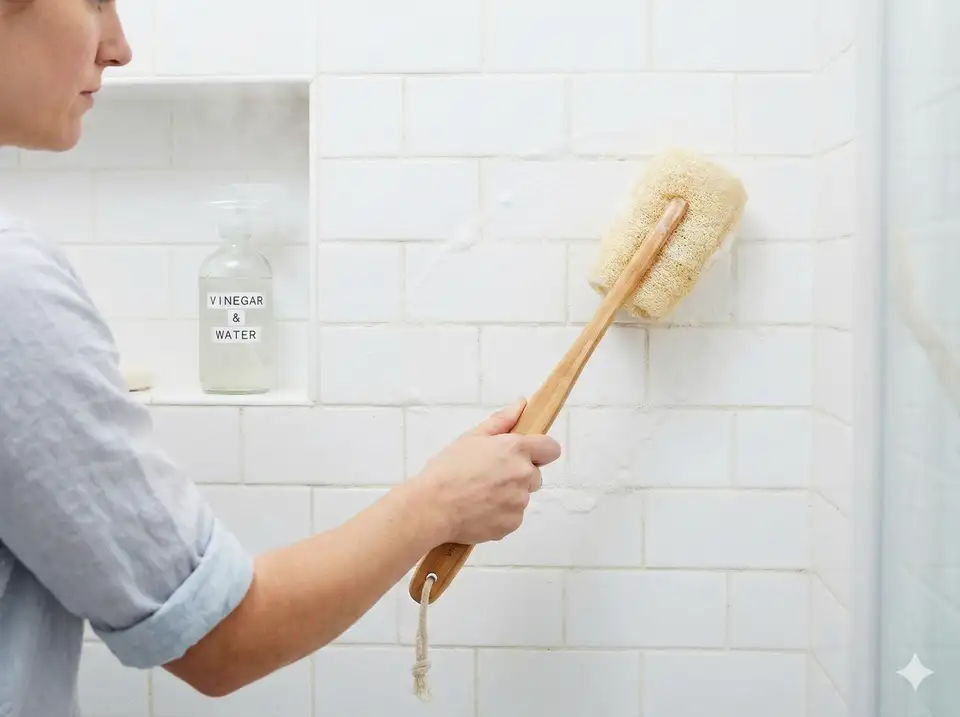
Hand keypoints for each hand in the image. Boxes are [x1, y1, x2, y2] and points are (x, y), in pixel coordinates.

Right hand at [414, 400, 561, 545]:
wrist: (432, 507)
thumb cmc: (448, 470)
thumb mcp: (472, 437)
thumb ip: (501, 421)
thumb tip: (521, 404)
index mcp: (516, 449)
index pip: (551, 448)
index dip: (540, 451)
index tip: (526, 454)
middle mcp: (523, 475)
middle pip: (534, 475)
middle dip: (518, 475)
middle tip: (489, 476)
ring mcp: (519, 502)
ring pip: (521, 496)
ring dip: (507, 495)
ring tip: (479, 494)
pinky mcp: (512, 524)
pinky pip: (512, 516)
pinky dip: (500, 514)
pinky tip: (478, 509)